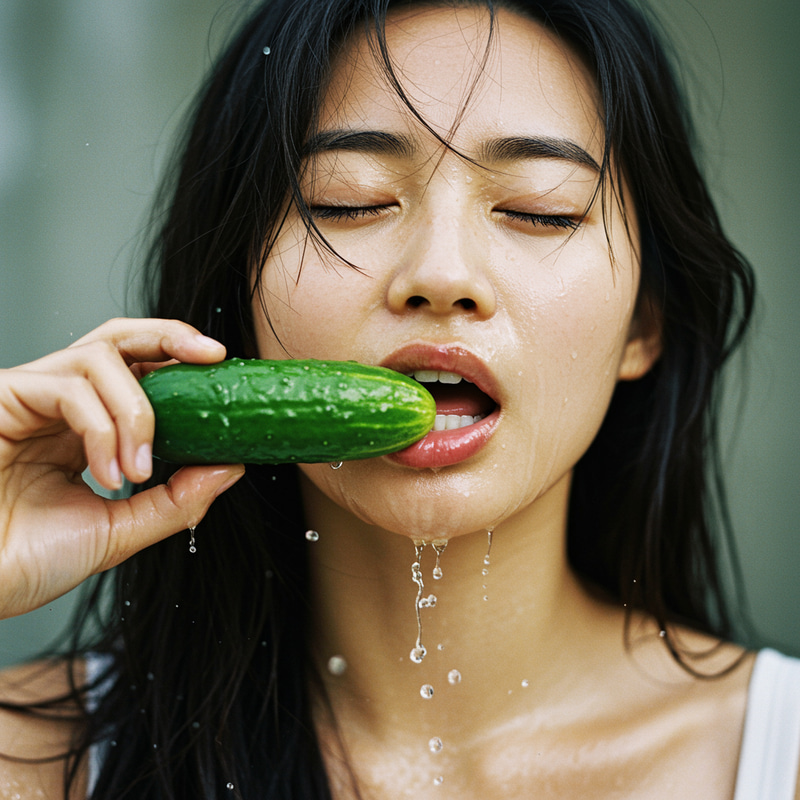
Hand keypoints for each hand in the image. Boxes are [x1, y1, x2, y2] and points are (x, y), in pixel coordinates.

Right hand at [0, 318, 243, 619]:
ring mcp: (28, 396)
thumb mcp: (119, 530)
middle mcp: (57, 404)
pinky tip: (106, 473)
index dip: (179, 359)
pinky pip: (68, 388)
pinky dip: (102, 429)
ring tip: (137, 469)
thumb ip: (175, 499)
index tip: (223, 368)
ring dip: (136, 413)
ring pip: (100, 358)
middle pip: (117, 337)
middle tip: (211, 358)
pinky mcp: (2, 397)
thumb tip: (230, 466)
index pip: (136, 371)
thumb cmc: (23, 561)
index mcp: (84, 427)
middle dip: (170, 336)